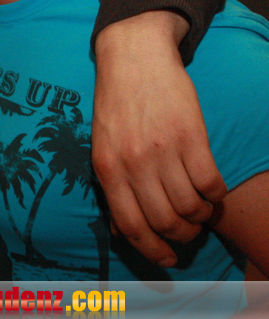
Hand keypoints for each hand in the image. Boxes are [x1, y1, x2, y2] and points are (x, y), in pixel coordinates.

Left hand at [92, 10, 226, 265]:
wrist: (133, 59)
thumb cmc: (117, 106)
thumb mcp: (102, 146)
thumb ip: (114, 185)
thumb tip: (124, 230)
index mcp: (107, 169)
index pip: (130, 226)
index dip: (152, 250)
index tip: (168, 259)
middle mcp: (133, 164)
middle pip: (165, 221)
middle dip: (182, 234)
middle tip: (189, 228)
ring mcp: (163, 150)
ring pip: (191, 207)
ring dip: (202, 216)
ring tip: (201, 208)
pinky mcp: (191, 136)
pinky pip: (211, 183)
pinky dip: (216, 195)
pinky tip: (211, 189)